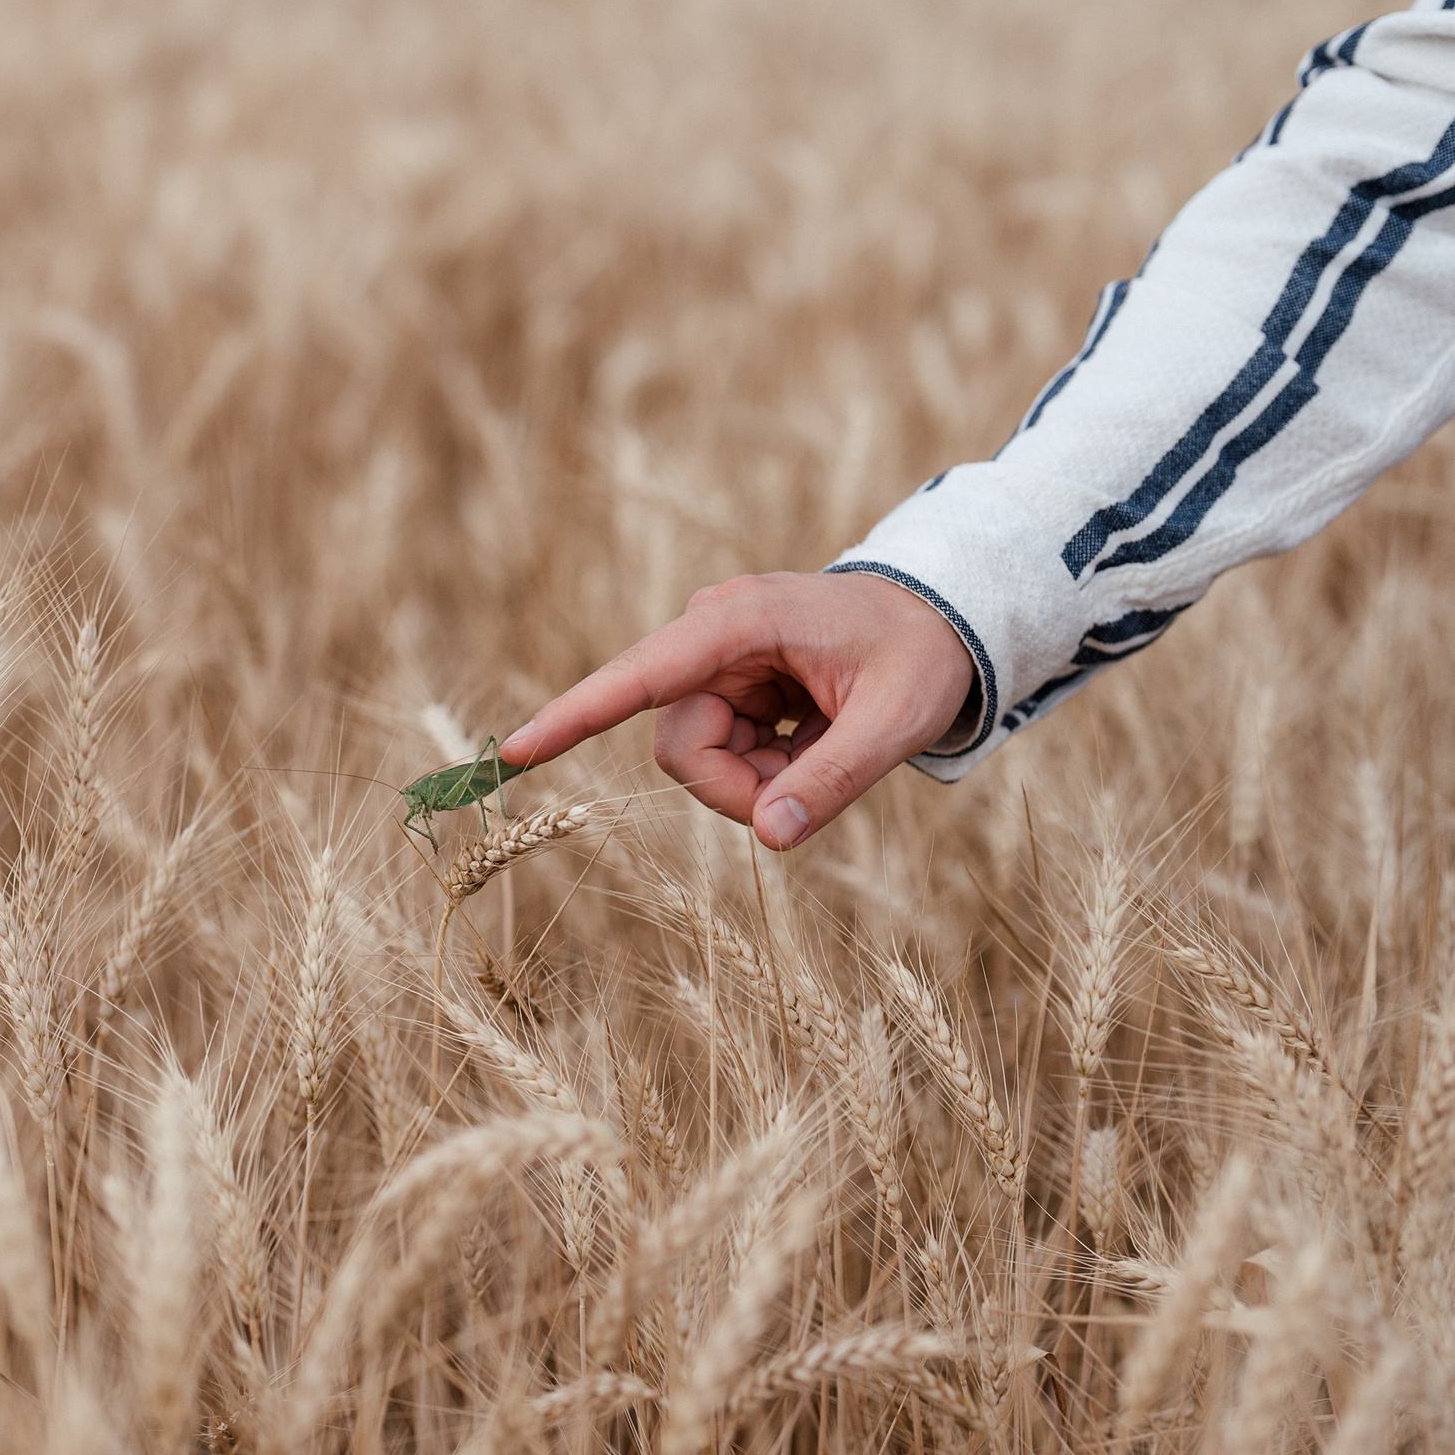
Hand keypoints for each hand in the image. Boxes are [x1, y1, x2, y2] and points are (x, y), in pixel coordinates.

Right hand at [499, 571, 975, 849]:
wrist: (940, 616)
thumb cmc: (921, 655)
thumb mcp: (896, 720)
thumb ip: (834, 780)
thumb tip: (771, 838)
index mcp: (740, 622)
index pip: (640, 677)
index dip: (575, 716)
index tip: (514, 750)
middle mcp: (711, 636)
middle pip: (680, 747)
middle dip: (739, 788)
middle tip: (811, 788)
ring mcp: (714, 663)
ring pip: (695, 758)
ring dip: (756, 781)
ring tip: (821, 752)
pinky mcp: (723, 686)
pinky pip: (717, 754)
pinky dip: (765, 771)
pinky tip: (810, 739)